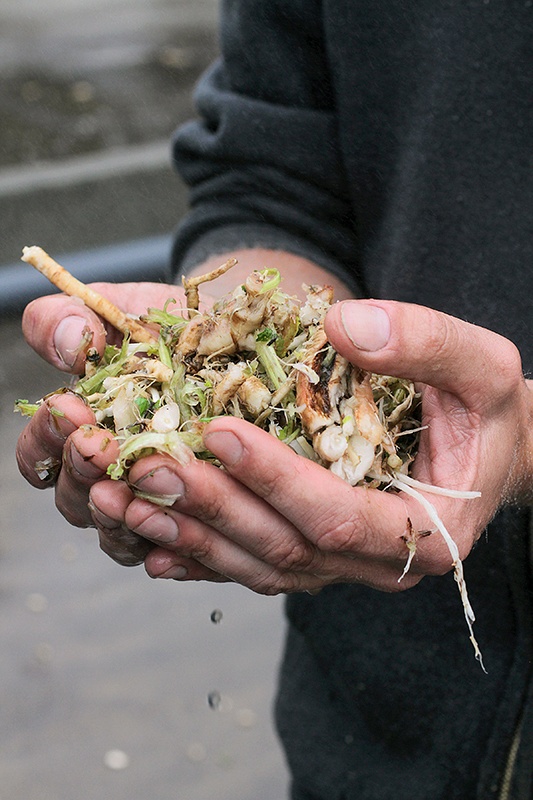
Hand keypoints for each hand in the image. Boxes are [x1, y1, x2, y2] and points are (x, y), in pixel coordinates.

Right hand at [16, 281, 194, 564]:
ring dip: (120, 518)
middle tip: (98, 448)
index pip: (42, 453)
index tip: (67, 410)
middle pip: (75, 500)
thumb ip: (77, 321)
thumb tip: (60, 340)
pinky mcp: (200, 519)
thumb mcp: (126, 312)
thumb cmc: (178, 330)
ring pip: (121, 534)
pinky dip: (173, 550)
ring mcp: (156, 502)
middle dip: (82, 473)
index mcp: (84, 432)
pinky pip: (179, 550)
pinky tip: (177, 543)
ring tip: (134, 494)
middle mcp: (113, 476)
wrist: (245, 344)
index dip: (47, 439)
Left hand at [88, 299, 531, 592]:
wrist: (483, 444)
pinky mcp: (315, 557)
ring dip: (192, 535)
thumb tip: (345, 326)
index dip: (278, 479)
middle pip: (286, 549)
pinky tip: (147, 538)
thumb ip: (426, 342)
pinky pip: (251, 566)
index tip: (220, 431)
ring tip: (128, 499)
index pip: (339, 517)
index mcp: (428, 531)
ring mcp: (342, 568)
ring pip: (259, 566)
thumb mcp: (480, 364)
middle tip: (148, 466)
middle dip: (215, 508)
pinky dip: (198, 555)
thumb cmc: (483, 408)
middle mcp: (379, 563)